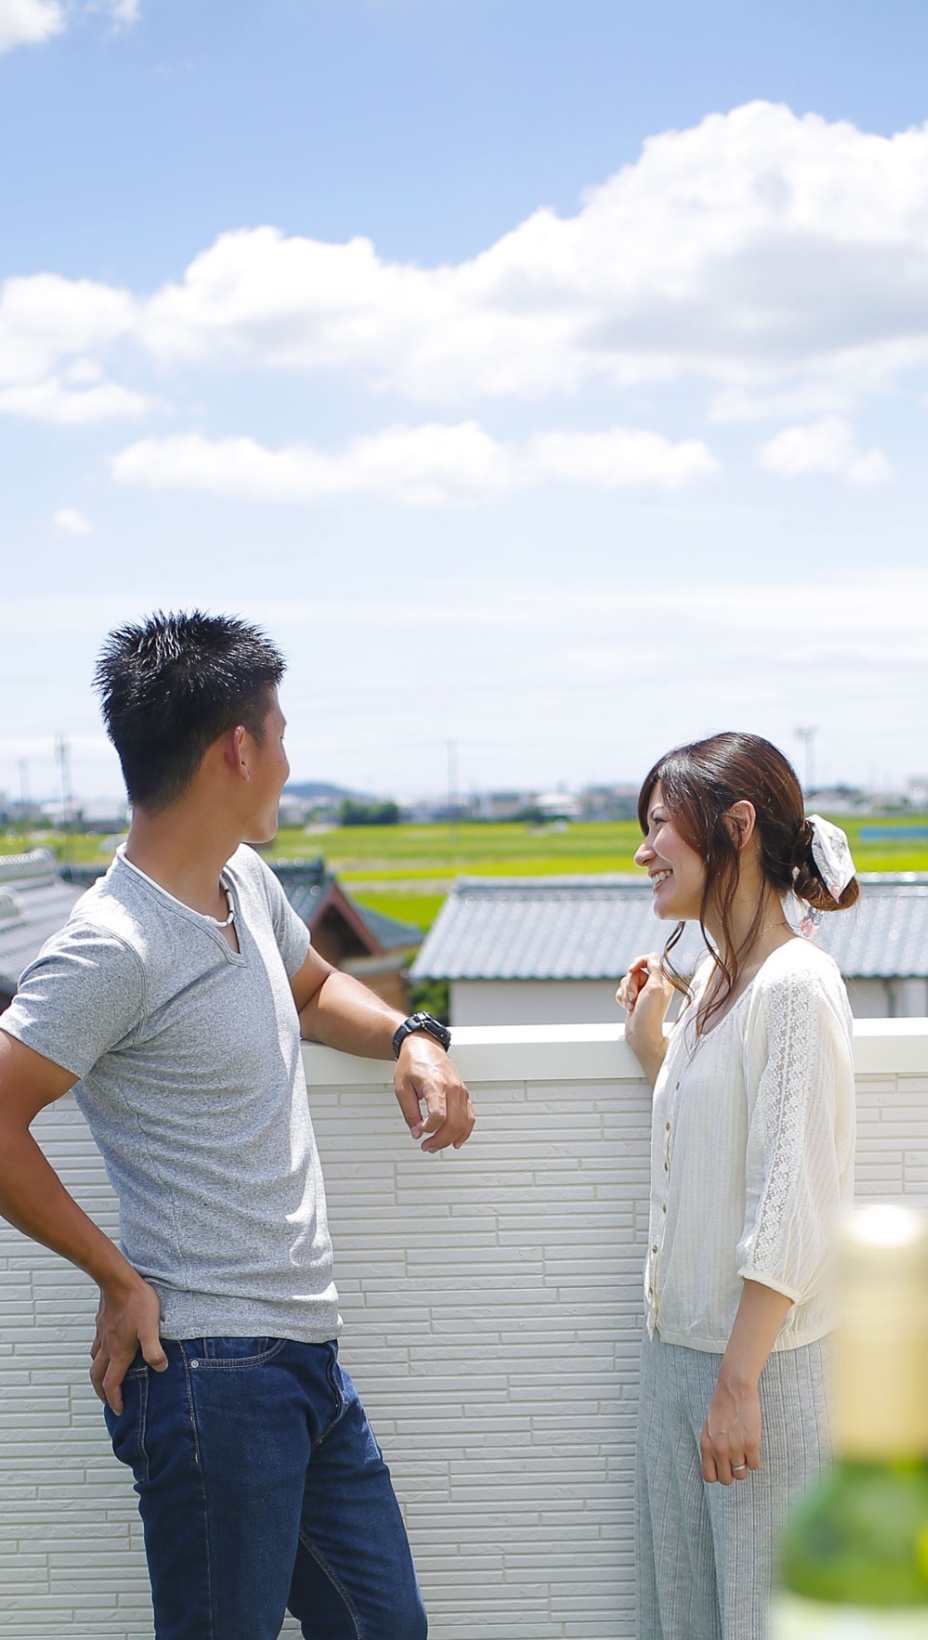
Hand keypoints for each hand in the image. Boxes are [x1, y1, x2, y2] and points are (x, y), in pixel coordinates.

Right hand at [89, 1274, 167, 1414]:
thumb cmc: (136, 1302)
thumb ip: (154, 1351)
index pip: (111, 1384)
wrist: (118, 1279)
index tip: (119, 1410)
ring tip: (106, 1378)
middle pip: (97, 1377)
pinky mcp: (102, 1323)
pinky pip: (96, 1344)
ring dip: (98, 1374)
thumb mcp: (151, 1328)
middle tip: (108, 1400)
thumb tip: (160, 1368)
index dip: (114, 1400)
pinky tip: (107, 1348)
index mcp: (119, 1352)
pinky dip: (98, 1354)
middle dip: (102, 1393)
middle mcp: (107, 1347)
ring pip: (94, 1360)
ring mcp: (102, 1335)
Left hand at [394, 1036, 474, 1152]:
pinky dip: (465, 1131)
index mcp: (435, 1084)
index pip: (438, 1115)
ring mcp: (460, 1091)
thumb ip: (409, 1112)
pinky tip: (457, 1140)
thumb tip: (416, 1132)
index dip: (428, 1129)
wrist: (424, 1046)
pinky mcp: (464, 1093)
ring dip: (451, 1139)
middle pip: (453, 1123)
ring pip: (464, 1123)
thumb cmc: (412, 1063)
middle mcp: (452, 1088)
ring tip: (437, 1145)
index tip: (419, 1131)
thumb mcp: (402, 1088)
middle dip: (439, 1140)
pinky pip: (470, 1116)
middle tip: (426, 1146)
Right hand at [616, 954, 673, 1082]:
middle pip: (635, 970)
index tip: (631, 970)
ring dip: (626, 993)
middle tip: (635, 997)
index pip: (650, 959)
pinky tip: (629, 1008)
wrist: (640, 1034)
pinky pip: (621, 990)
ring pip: (626, 980)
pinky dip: (622, 998)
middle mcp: (653, 984)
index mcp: (663, 980)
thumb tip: (654, 957)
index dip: (638, 962)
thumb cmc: (650, 1014)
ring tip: (632, 1006)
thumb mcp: (655, 988)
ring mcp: (642, 992)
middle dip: (631, 984)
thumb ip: (655, 969)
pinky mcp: (633, 999)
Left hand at [700, 1372, 760, 1484]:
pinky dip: (754, 1459)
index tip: (723, 1467)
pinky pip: (754, 1465)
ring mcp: (736, 1448)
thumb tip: (716, 1468)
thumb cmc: (721, 1407)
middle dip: (731, 1473)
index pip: (709, 1477)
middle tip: (736, 1460)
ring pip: (741, 1474)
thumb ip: (710, 1448)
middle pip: (726, 1480)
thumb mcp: (708, 1428)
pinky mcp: (751, 1444)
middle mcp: (719, 1450)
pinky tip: (752, 1446)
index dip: (718, 1474)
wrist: (734, 1388)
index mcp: (706, 1446)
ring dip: (744, 1465)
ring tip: (744, 1451)